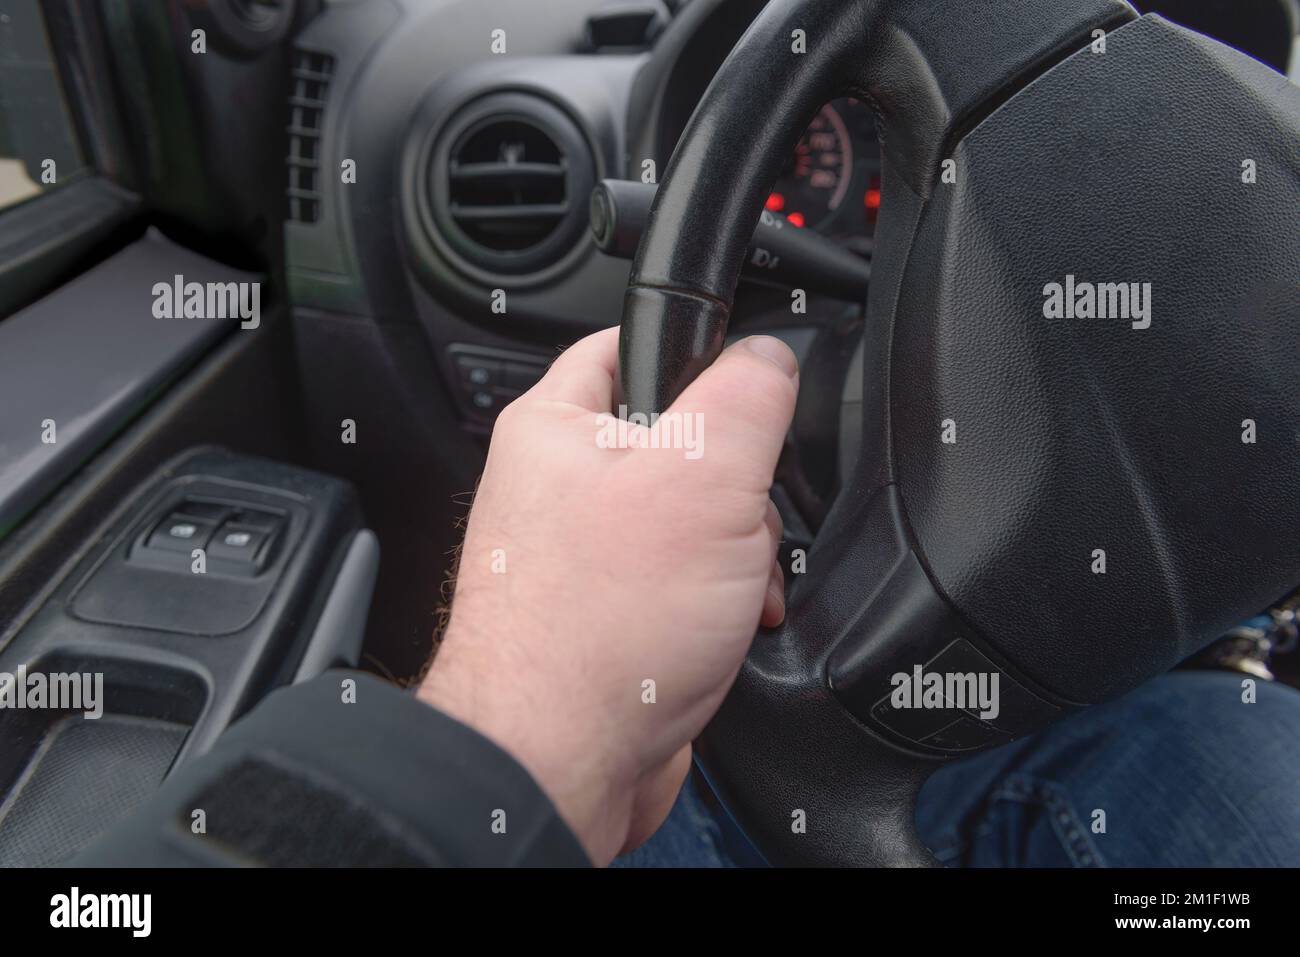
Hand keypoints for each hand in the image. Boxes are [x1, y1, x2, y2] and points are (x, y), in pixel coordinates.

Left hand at [418, 326, 797, 864]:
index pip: (631, 341)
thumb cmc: (594, 633)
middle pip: (687, 440)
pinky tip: (728, 626)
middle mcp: (564, 486)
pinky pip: (692, 581)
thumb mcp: (700, 480)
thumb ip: (743, 398)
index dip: (699, 349)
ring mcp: (590, 553)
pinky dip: (724, 601)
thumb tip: (769, 356)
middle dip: (737, 485)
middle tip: (737, 514)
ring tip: (733, 585)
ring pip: (699, 517)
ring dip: (740, 552)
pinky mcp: (617, 613)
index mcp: (557, 427)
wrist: (562, 763)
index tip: (746, 375)